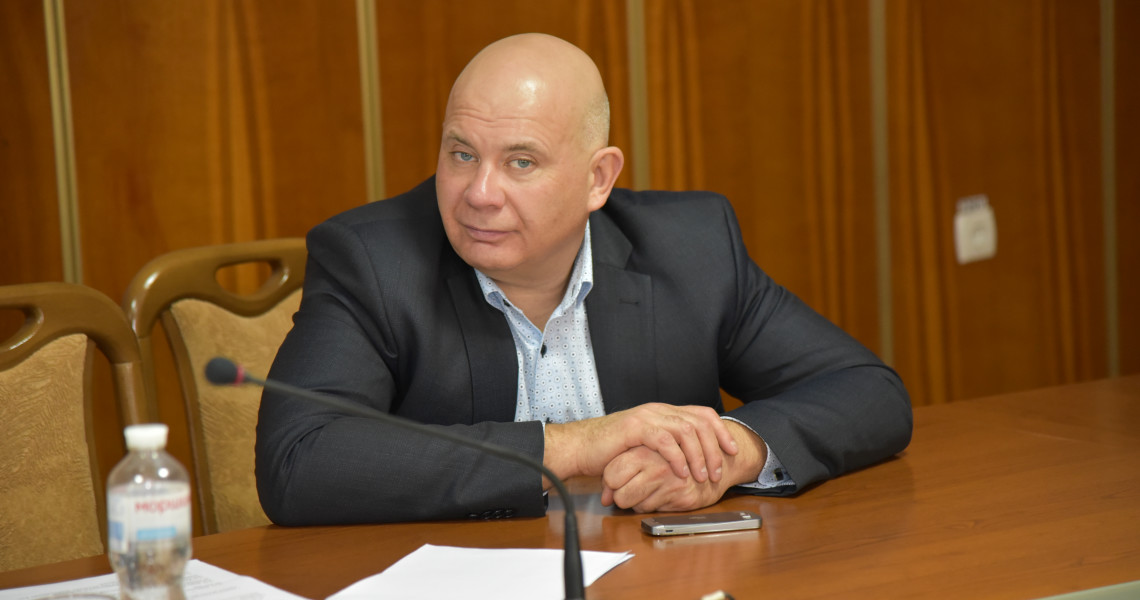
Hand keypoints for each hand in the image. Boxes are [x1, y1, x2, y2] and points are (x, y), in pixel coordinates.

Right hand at [600, 420, 765, 511]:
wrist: (581, 447)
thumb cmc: (611, 451)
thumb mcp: (645, 446)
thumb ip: (666, 446)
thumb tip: (692, 460)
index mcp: (663, 412)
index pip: (702, 414)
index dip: (721, 431)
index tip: (732, 450)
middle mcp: (658, 410)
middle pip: (699, 422)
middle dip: (714, 448)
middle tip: (718, 471)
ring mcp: (647, 417)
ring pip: (685, 430)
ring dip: (699, 455)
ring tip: (703, 476)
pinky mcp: (635, 428)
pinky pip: (665, 441)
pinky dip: (677, 457)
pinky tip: (681, 473)